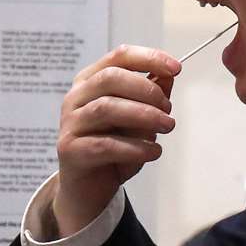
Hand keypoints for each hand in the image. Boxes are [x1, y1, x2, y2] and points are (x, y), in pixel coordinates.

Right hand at [52, 45, 180, 236]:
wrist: (89, 188)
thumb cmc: (114, 148)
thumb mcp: (139, 119)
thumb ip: (152, 95)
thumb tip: (169, 73)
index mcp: (91, 81)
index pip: (119, 57)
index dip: (149, 58)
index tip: (176, 68)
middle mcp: (75, 97)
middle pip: (110, 78)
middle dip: (147, 90)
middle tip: (169, 109)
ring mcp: (70, 123)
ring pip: (106, 109)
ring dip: (144, 116)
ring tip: (167, 127)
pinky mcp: (70, 150)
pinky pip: (105, 145)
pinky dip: (136, 147)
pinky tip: (154, 152)